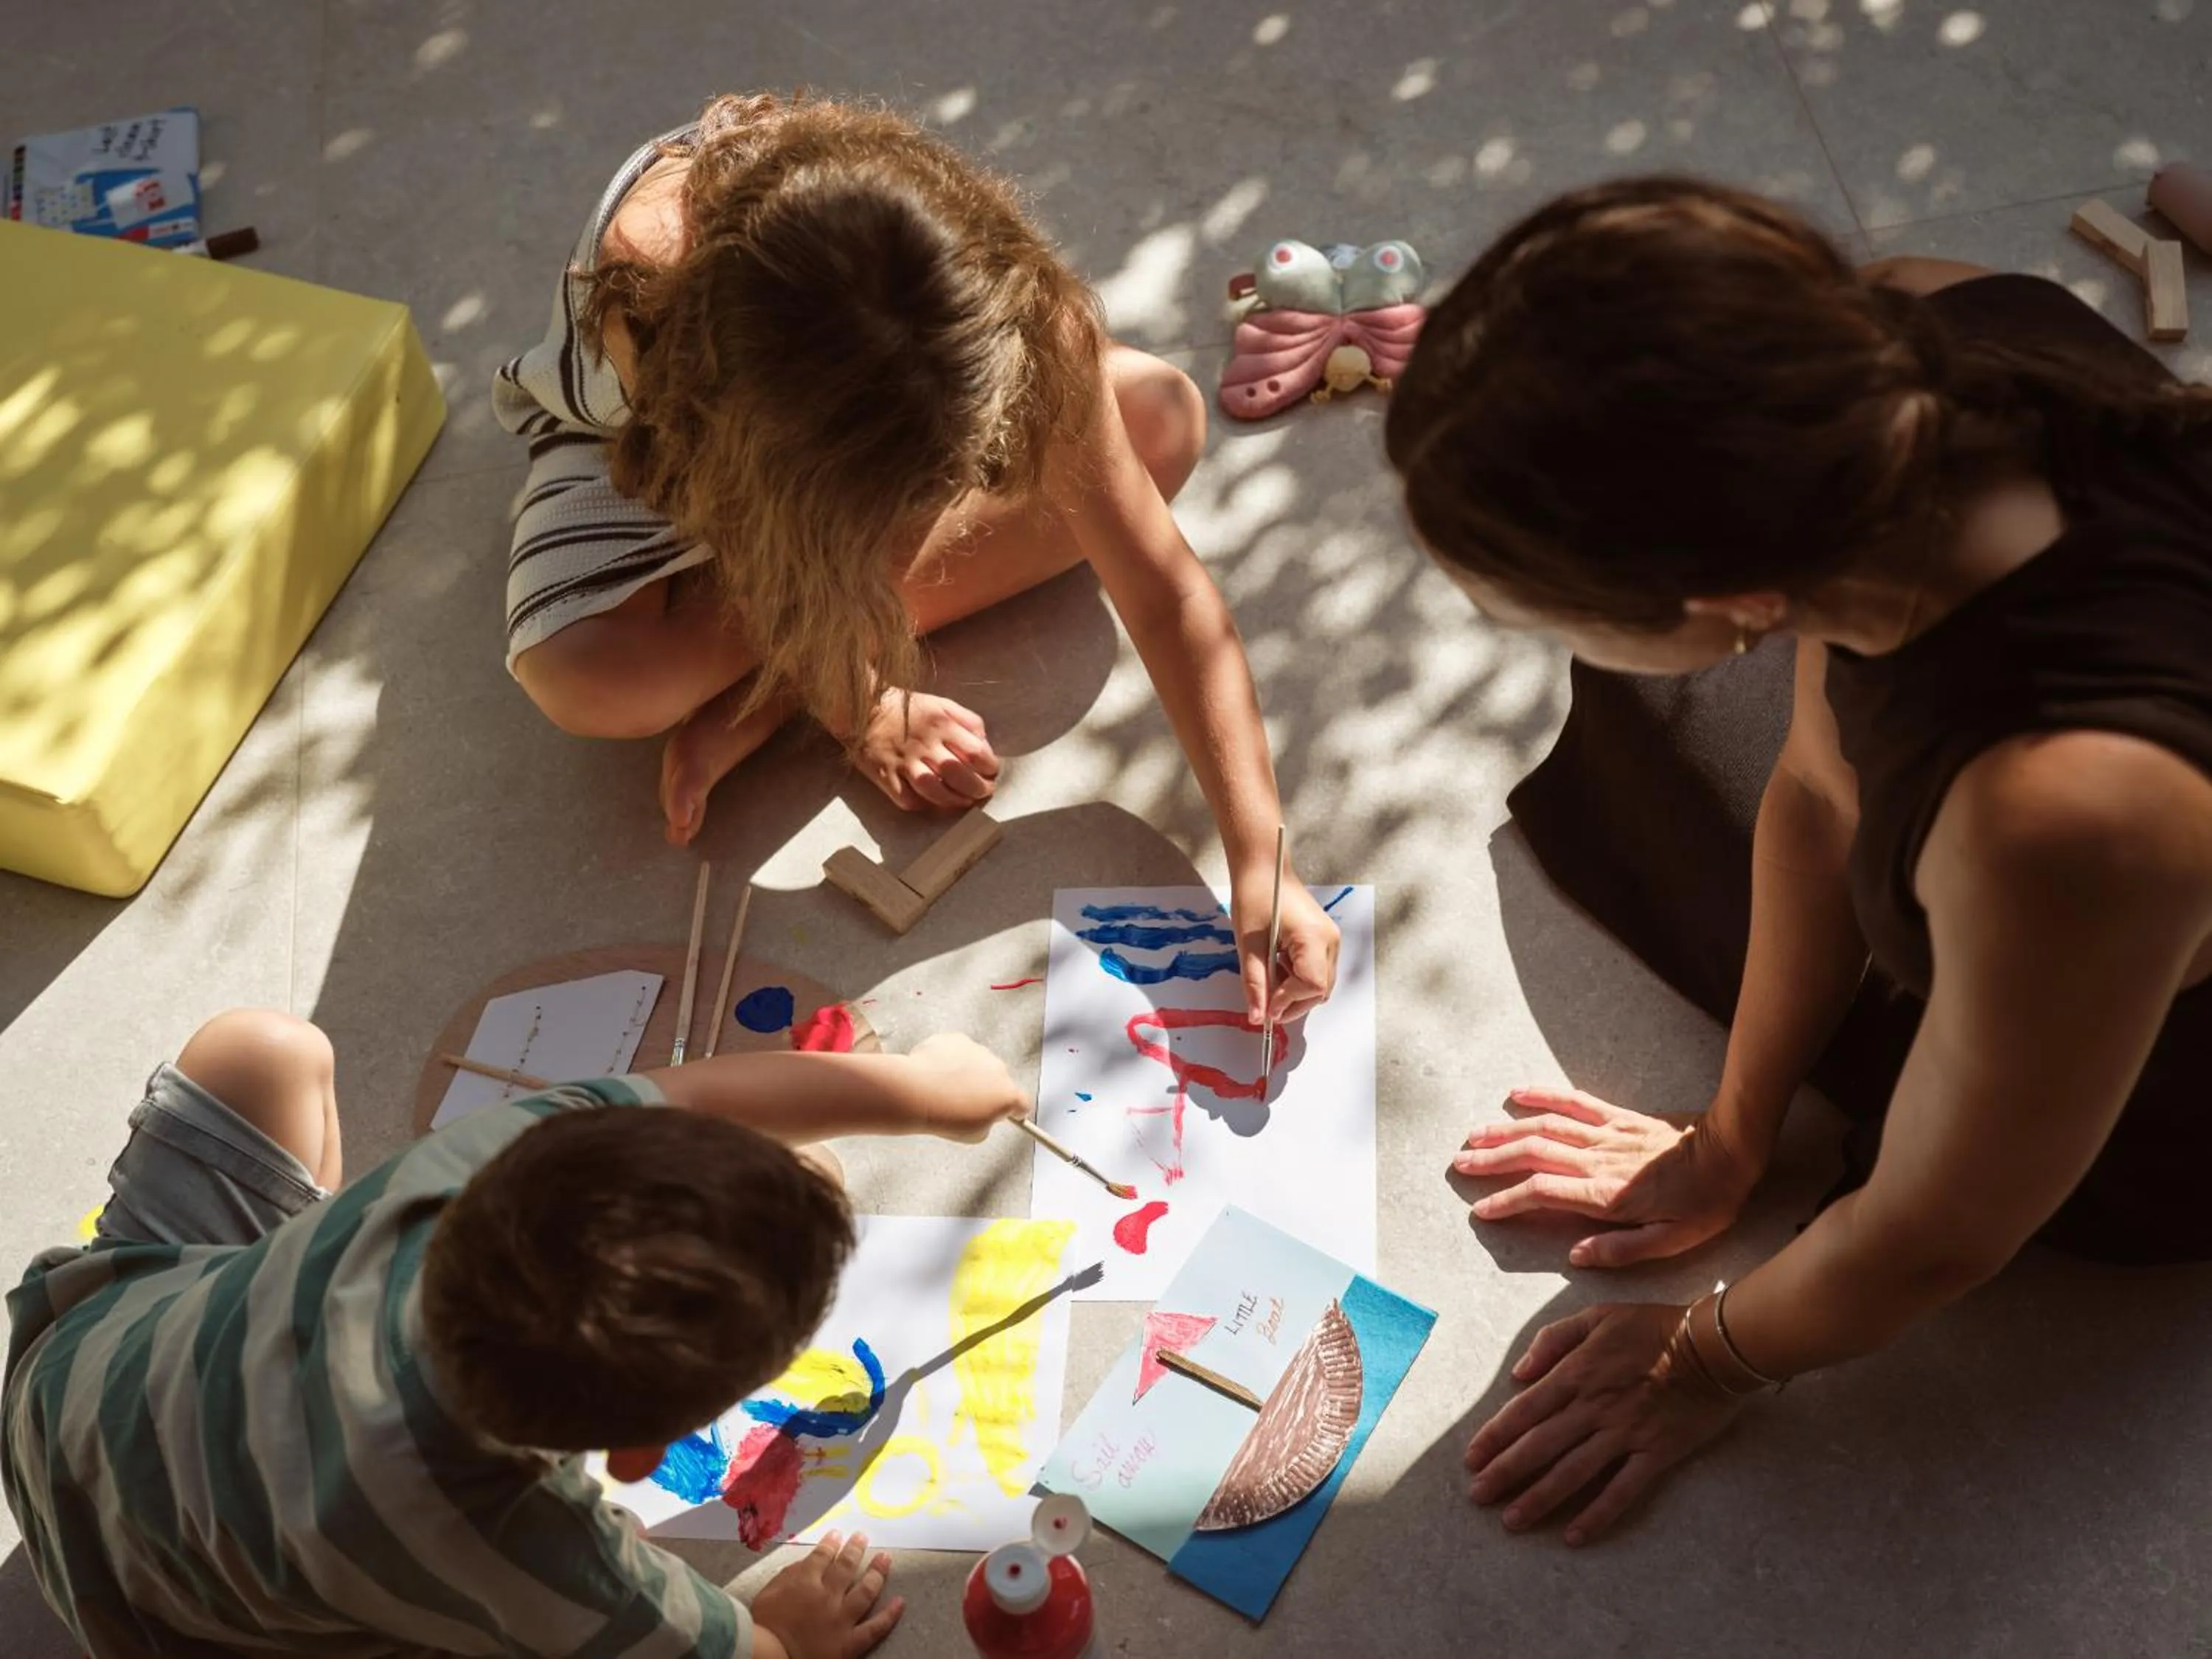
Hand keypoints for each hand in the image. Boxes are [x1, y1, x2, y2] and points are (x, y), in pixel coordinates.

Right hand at [749, 1531, 902, 1658]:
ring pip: (866, 1590)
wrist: (768, 1658)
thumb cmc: (763, 1627)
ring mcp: (841, 1619)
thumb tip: (809, 1562)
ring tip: (886, 1559)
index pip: (822, 1556)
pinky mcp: (849, 1643)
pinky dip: (890, 1615)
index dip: (832, 1543)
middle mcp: (827, 1595)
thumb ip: (789, 1575)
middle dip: (856, 1549)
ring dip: (877, 1572)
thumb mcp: (767, 1593)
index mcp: (805, 1582)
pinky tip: (900, 1602)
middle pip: (846, 1567)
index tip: (838, 1534)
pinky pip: (875, 1628)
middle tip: (863, 1537)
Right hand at [856, 691, 999, 811]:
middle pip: (958, 773)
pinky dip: (922, 805)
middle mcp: (923, 744)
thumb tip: (985, 744)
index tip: (992, 771)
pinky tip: (933, 802)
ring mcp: (903, 762)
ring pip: (933, 789)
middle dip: (978, 788)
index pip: (975, 751)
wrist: (862, 707)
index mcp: (940, 724)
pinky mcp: (885, 775)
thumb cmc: (907, 708)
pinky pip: (906, 798)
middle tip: (985, 791)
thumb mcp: (941, 704)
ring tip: (964, 801)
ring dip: (954, 800)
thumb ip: (967, 720)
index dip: (989, 766)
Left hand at [907, 1033, 1026, 1141]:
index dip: (1014, 1110)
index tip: (1007, 1113)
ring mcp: (978, 1051)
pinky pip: (957, 1050)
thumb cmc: (944, 1116)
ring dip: (966, 1073)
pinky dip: (948, 1059)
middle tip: (964, 1103)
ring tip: (943, 1089)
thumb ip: (987, 1123)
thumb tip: (984, 1117)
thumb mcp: (974, 1135)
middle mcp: (998, 1068)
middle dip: (986, 1089)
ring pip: (977, 1063)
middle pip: (998, 1080)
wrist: (917, 1093)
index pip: (1022, 1103)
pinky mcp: (958, 1039)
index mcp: (1007, 1095)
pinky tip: (934, 1074)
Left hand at [1234, 876, 1337, 1028]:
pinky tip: (1279, 968)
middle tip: (1267, 1007)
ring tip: (1270, 982)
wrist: (1265, 869)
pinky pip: (1318, 970)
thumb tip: (1258, 1017)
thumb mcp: (1249, 944)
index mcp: (1313, 938)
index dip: (1289, 1001)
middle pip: (1321, 990)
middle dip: (1294, 1003)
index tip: (1267, 1008)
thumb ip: (1255, 983)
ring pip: (1321, 983)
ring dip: (1296, 992)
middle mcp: (1330, 940)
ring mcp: (1331, 939)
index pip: (1311, 986)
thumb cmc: (1255, 897)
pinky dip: (1299, 979)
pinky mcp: (1325, 938)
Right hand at [1454, 1088, 1761, 1267]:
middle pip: (1532, 1155)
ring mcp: (1605, 1134)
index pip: (1542, 1194)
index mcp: (1606, 1195)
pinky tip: (1518, 1093)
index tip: (1481, 1210)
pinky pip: (1574, 1102)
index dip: (1507, 1201)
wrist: (1733, 1151)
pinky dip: (1543, 1095)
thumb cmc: (1707, 1203)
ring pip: (1544, 1127)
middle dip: (1492, 1161)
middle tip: (1460, 1165)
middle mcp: (1597, 1160)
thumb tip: (1575, 1255)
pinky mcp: (1618, 1117)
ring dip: (1506, 1130)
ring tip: (1474, 1135)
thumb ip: (1622, 1250)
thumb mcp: (1673, 1242)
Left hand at [1467, 1303, 1743, 1544]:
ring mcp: (1625, 1433)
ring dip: (1539, 1498)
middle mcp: (1593, 1407)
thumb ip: (1553, 1339)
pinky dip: (1598, 1514)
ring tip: (1512, 1521)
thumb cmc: (1654, 1326)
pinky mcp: (1656, 1453)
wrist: (1714, 1344)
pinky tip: (1574, 1536)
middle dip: (1505, 1474)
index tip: (1471, 1460)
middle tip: (1478, 1498)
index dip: (1495, 1437)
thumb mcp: (1597, 1316)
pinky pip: (1623, 1490)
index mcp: (1576, 1373)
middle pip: (1540, 1446)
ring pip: (1573, 1472)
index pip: (1524, 1411)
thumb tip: (1520, 1373)